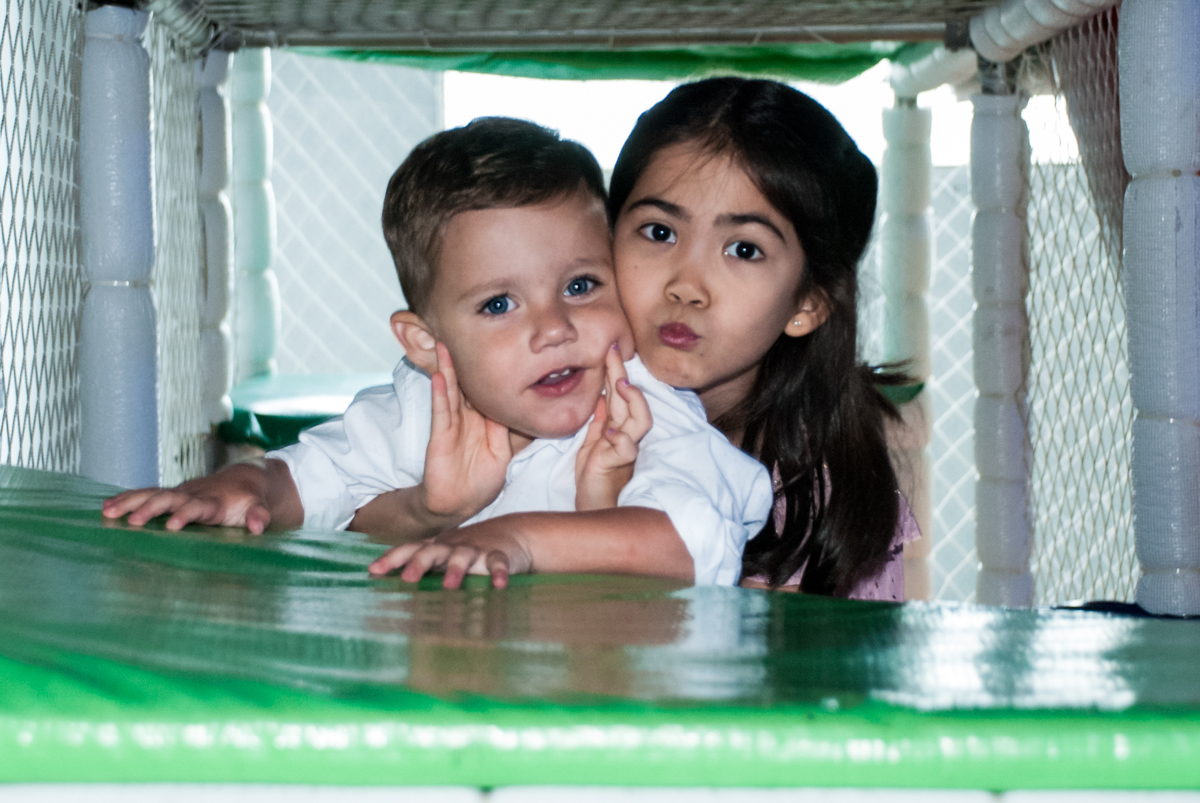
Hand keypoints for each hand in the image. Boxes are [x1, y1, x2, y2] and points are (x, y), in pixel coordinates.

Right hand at [100, 460, 283, 533]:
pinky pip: (146, 494)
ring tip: (107, 512)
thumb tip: (259, 527)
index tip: (173, 525)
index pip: (198, 507)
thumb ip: (259, 516)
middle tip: (131, 521)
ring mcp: (179, 493)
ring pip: (152, 494)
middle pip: (169, 499)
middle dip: (150, 509)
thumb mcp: (260, 507)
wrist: (245, 478)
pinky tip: (106, 507)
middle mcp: (192, 494)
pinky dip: (127, 498)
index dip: (186, 514)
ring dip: (130, 502)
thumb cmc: (250, 499)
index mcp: (213, 502)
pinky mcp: (170, 494)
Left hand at [367, 518, 532, 588]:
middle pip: (432, 551)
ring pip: (462, 556)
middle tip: (407, 579)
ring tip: (450, 585)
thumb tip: (391, 596)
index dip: (392, 558)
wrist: (514, 532)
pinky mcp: (499, 554)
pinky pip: (497, 563)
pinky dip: (499, 573)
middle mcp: (452, 546)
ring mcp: (476, 549)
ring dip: (455, 569)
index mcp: (436, 547)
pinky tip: (499, 585)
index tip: (373, 570)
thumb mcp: (446, 557)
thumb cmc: (471, 551)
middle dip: (418, 564)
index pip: (410, 549)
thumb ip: (425, 570)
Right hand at [419, 342, 511, 523]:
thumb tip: (519, 406)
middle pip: (462, 384)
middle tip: (455, 335)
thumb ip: (505, 430)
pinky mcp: (440, 438)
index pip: (481, 389)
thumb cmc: (481, 480)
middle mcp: (464, 418)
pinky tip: (440, 376)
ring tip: (443, 346)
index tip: (486, 345)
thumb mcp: (501, 451)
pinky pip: (441, 412)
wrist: (460, 505)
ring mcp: (451, 426)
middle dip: (459, 361)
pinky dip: (440, 394)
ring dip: (446, 369)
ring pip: (449, 392)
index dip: (483, 369)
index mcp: (481, 420)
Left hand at [574, 345, 651, 510]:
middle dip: (623, 374)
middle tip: (614, 352)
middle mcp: (627, 434)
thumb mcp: (592, 443)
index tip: (609, 349)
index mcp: (618, 426)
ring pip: (640, 420)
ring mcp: (626, 449)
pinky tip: (611, 431)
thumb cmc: (594, 477)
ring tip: (622, 385)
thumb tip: (602, 396)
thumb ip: (600, 421)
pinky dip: (621, 438)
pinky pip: (627, 449)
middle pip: (631, 400)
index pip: (619, 394)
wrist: (594, 506)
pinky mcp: (619, 465)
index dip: (616, 372)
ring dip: (632, 401)